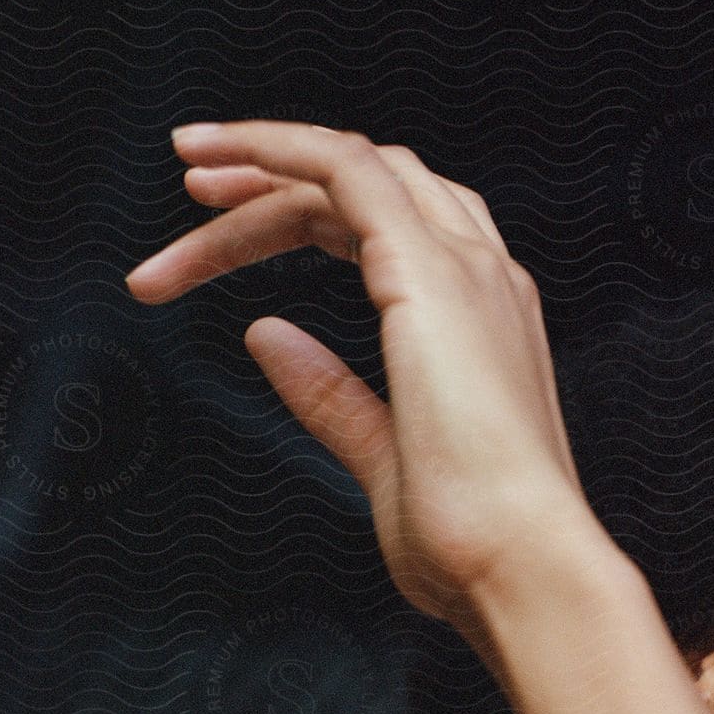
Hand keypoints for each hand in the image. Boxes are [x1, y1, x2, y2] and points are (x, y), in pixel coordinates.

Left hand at [124, 122, 610, 635]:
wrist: (522, 565)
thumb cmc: (470, 539)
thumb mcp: (382, 459)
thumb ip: (330, 396)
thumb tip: (266, 338)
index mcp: (480, 322)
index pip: (389, 230)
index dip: (305, 215)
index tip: (225, 231)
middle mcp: (481, 279)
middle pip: (367, 188)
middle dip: (277, 184)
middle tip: (196, 194)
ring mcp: (463, 269)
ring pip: (351, 169)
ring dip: (265, 164)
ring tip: (191, 170)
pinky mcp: (428, 272)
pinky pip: (345, 169)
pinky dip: (277, 147)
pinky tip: (218, 157)